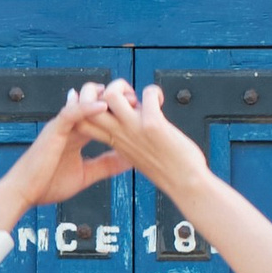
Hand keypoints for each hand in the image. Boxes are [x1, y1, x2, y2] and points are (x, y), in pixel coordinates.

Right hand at [0, 84, 125, 232]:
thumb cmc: (49, 184)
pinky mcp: (53, 130)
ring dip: (105, 97)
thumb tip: (130, 160)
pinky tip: (103, 104)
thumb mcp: (86, 174)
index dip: (121, 112)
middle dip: (117, 99)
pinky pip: (70, 113)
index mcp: (79, 135)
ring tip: (126, 98)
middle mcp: (72, 126)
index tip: (141, 111)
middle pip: (96, 103)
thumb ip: (106, 164)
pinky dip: (86, 107)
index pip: (103, 117)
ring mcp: (62, 126)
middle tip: (138, 100)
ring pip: (84, 101)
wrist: (23, 193)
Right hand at [74, 80, 217, 216]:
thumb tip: (135, 118)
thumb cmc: (169, 172)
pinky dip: (154, 91)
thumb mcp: (137, 157)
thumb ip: (130, 139)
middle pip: (88, 108)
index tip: (109, 106)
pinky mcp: (153, 124)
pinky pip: (147, 94)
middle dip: (99, 93)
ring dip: (122, 87)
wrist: (186, 185)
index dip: (90, 108)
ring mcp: (135, 129)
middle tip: (121, 97)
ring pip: (111, 96)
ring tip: (137, 97)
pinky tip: (159, 100)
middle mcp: (121, 135)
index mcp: (116, 143)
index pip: (85, 122)